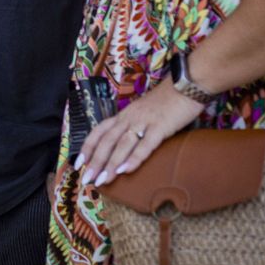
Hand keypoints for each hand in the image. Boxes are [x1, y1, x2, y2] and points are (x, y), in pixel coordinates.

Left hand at [74, 78, 203, 188]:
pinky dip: (135, 158)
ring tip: (103, 181)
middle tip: (87, 180)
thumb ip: (135, 126)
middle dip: (95, 161)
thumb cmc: (167, 102)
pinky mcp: (161, 126)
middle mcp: (129, 118)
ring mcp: (144, 121)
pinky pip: (146, 144)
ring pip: (122, 144)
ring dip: (111, 163)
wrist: (186, 84)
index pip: (99, 131)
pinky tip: (126, 170)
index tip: (78, 164)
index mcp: (124, 115)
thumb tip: (126, 147)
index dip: (88, 147)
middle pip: (107, 141)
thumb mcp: (144, 113)